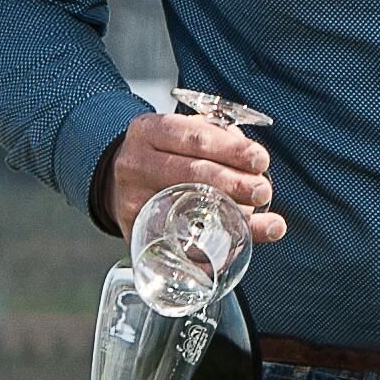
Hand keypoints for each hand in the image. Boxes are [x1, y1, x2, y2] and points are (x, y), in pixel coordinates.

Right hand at [92, 103, 286, 247]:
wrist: (118, 183)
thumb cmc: (160, 157)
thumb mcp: (179, 135)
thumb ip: (216, 140)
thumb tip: (255, 162)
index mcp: (150, 131)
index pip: (195, 137)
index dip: (232, 149)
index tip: (260, 159)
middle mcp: (135, 163)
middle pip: (190, 172)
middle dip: (233, 182)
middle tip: (261, 190)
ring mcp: (132, 199)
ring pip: (185, 207)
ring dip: (228, 212)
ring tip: (257, 213)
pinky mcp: (136, 230)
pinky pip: (177, 241)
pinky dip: (212, 248)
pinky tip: (235, 248)